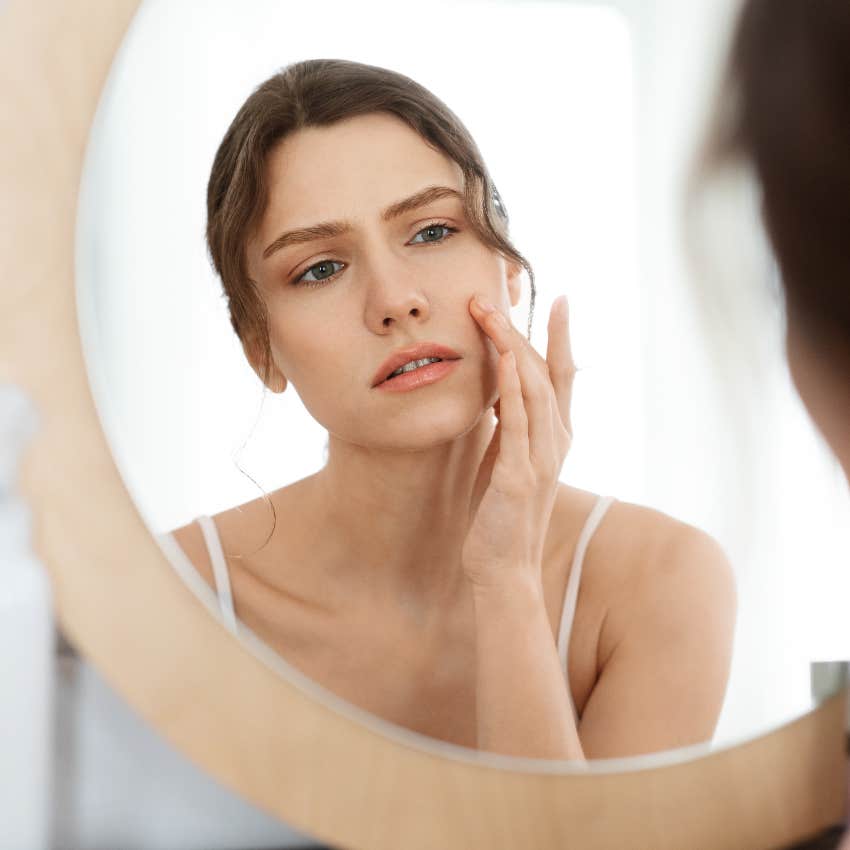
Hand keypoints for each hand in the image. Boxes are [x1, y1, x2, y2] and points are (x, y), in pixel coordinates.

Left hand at [462, 293, 575, 590]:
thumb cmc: (502, 514)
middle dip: (523, 330)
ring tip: (491, 312)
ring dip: (513, 346)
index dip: (562, 337)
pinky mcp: (519, 476)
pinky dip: (513, 386)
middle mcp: (556, 442)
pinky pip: (518, 422)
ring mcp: (541, 459)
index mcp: (555, 437)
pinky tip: (505, 357)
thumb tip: (499, 389)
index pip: (563, 376)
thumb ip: (511, 426)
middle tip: (498, 294)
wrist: (504, 569)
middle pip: (547, 373)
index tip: (558, 299)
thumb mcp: (509, 460)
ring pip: (534, 388)